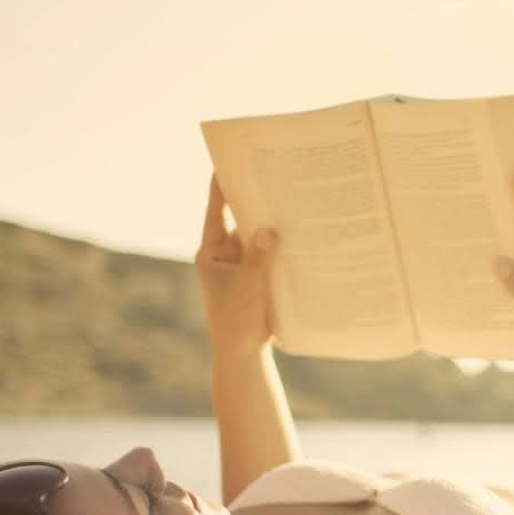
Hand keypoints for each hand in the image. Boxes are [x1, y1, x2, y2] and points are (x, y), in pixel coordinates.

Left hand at [195, 175, 277, 353]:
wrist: (243, 353)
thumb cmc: (236, 321)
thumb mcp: (248, 287)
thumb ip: (259, 257)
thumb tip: (269, 229)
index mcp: (212, 252)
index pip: (215, 211)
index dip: (220, 187)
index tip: (225, 161)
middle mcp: (225, 254)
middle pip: (240, 219)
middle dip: (256, 202)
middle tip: (272, 177)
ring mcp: (242, 264)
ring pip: (258, 237)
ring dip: (272, 225)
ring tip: (292, 201)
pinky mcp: (258, 276)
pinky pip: (270, 254)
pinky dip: (282, 246)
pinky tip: (301, 234)